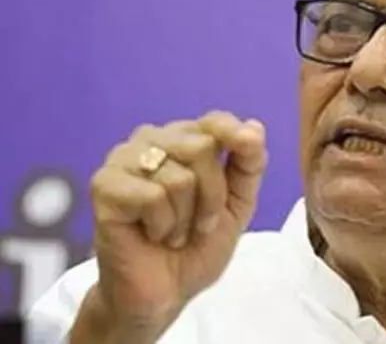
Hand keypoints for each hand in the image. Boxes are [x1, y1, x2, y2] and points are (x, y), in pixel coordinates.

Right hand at [75, 111, 267, 340]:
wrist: (165, 292)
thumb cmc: (197, 244)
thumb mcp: (238, 204)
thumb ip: (249, 166)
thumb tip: (254, 127)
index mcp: (184, 139)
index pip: (214, 120)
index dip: (235, 135)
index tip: (249, 147)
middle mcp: (152, 140)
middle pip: (202, 147)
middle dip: (213, 196)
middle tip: (199, 222)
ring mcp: (123, 159)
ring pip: (179, 176)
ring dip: (186, 217)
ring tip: (173, 231)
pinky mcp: (104, 185)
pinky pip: (152, 197)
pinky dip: (163, 226)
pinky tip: (151, 235)